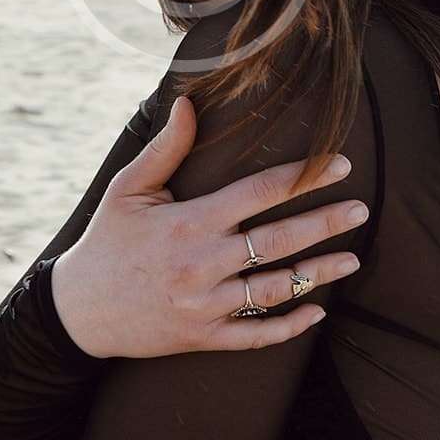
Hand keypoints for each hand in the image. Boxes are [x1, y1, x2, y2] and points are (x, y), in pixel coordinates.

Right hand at [48, 93, 366, 358]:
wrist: (79, 309)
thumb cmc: (107, 239)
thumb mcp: (129, 188)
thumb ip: (166, 148)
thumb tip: (189, 102)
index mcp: (189, 221)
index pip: (260, 192)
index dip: (304, 175)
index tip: (340, 165)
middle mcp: (202, 263)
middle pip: (279, 240)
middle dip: (325, 222)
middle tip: (361, 211)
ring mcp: (205, 304)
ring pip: (275, 289)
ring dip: (318, 273)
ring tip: (353, 259)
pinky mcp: (202, 337)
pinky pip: (255, 335)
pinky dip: (290, 326)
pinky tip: (318, 311)